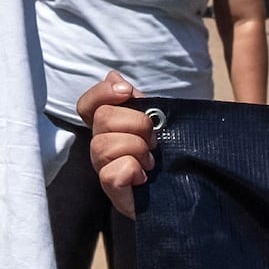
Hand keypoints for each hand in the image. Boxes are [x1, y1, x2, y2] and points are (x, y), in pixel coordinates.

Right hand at [80, 70, 161, 215]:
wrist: (182, 193)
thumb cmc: (167, 155)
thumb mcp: (156, 122)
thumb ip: (136, 101)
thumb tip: (112, 75)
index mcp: (109, 128)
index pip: (86, 104)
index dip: (102, 92)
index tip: (127, 91)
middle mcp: (100, 146)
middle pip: (102, 118)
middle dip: (136, 124)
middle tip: (154, 140)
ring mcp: (104, 168)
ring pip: (104, 145)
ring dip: (137, 149)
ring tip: (150, 161)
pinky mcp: (113, 191)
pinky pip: (111, 173)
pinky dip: (132, 170)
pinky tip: (143, 177)